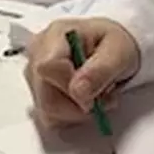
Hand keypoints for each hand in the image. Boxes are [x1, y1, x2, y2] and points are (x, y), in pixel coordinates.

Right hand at [25, 17, 139, 128]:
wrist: (110, 51)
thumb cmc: (114, 45)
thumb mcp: (119, 51)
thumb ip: (100, 70)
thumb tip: (78, 90)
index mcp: (56, 35)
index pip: (47, 68)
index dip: (69, 87)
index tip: (92, 94)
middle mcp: (38, 54)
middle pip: (45, 96)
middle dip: (78, 105)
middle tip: (101, 97)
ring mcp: (34, 75)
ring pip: (47, 111)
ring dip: (77, 112)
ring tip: (95, 96)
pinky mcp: (37, 94)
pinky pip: (50, 117)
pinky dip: (71, 116)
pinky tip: (83, 101)